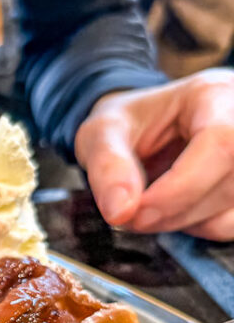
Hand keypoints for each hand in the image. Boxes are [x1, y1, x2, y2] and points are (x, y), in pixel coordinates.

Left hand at [74, 69, 233, 238]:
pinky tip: (176, 212)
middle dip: (176, 210)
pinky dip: (202, 228)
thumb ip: (108, 166)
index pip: (220, 142)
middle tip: (134, 216)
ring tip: (149, 210)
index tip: (137, 213)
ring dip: (185, 222)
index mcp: (210, 94)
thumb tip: (121, 210)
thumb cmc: (125, 125)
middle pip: (230, 179)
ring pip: (233, 207)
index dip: (181, 188)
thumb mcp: (101, 133)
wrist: (141, 130)